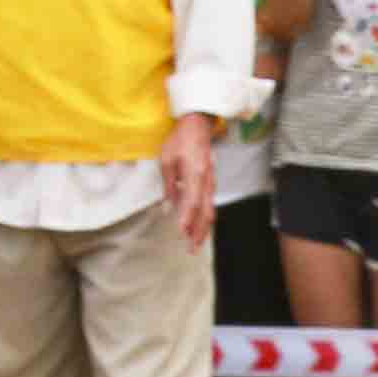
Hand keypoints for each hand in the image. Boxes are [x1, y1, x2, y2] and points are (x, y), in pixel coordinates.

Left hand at [161, 112, 219, 248]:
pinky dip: (205, 219)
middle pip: (204, 212)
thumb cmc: (180, 140)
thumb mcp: (167, 159)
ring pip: (209, 210)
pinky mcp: (209, 183)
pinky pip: (209, 205)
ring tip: (196, 243)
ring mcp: (210, 183)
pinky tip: (200, 226)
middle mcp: (206, 181)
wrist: (197, 127)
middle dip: (198, 232)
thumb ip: (168, 184)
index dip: (186, 218)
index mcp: (194, 174)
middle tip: (191, 249)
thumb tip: (168, 205)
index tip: (181, 232)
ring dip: (203, 229)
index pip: (191, 201)